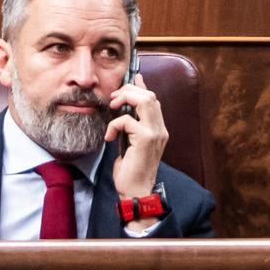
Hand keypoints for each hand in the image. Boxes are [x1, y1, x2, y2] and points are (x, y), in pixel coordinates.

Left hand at [105, 73, 167, 199]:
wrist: (135, 190)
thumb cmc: (130, 170)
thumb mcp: (128, 144)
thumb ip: (128, 128)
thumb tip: (122, 112)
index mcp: (157, 128)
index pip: (153, 99)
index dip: (141, 86)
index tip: (129, 80)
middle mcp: (160, 128)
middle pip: (150, 95)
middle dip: (129, 90)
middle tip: (113, 98)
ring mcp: (156, 133)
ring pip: (145, 101)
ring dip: (125, 99)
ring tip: (112, 107)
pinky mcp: (146, 139)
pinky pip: (128, 120)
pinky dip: (114, 124)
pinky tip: (109, 136)